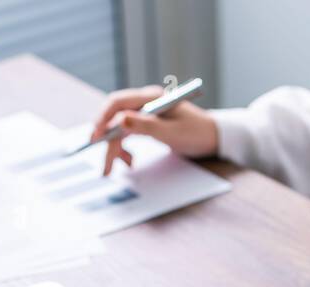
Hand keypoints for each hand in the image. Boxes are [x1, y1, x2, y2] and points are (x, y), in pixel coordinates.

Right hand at [91, 85, 219, 175]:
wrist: (213, 137)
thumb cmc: (196, 133)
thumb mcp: (171, 133)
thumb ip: (145, 126)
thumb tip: (120, 120)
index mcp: (151, 97)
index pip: (117, 102)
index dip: (103, 119)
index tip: (96, 138)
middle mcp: (145, 101)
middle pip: (116, 118)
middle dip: (108, 142)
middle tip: (106, 166)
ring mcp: (145, 112)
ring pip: (119, 128)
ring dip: (116, 148)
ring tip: (121, 167)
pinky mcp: (146, 123)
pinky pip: (127, 134)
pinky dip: (124, 148)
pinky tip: (130, 161)